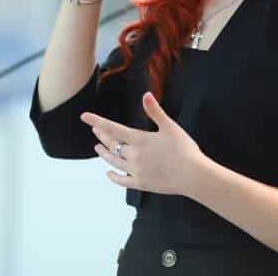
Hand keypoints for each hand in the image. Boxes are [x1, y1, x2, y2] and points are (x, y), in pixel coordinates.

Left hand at [81, 92, 207, 197]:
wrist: (193, 175)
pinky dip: (113, 176)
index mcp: (140, 140)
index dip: (98, 121)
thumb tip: (146, 95)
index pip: (113, 128)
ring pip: (114, 161)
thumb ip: (155, 111)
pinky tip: (108, 173)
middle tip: (95, 129)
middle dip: (102, 136)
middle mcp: (134, 156)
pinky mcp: (141, 184)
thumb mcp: (170, 127)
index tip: (84, 116)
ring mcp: (136, 171)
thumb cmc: (184, 149)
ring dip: (104, 154)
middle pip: (112, 144)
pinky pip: (122, 180)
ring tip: (97, 147)